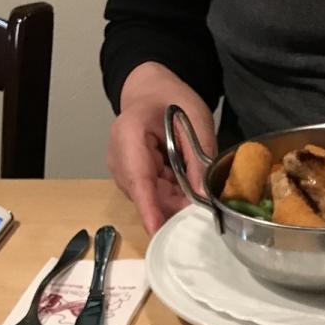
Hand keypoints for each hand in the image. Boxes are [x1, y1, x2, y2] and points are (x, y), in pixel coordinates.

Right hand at [107, 62, 217, 234]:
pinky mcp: (130, 181)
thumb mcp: (195, 119)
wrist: (151, 92)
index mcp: (129, 134)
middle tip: (206, 204)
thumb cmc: (171, 100)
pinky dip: (172, 195)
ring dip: (177, 199)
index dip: (150, 209)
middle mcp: (119, 158)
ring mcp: (122, 172)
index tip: (157, 232)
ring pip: (153, 200)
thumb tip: (203, 198)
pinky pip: (153, 197)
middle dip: (177, 205)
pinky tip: (183, 180)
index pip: (139, 179)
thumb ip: (199, 158)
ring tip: (193, 178)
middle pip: (148, 196)